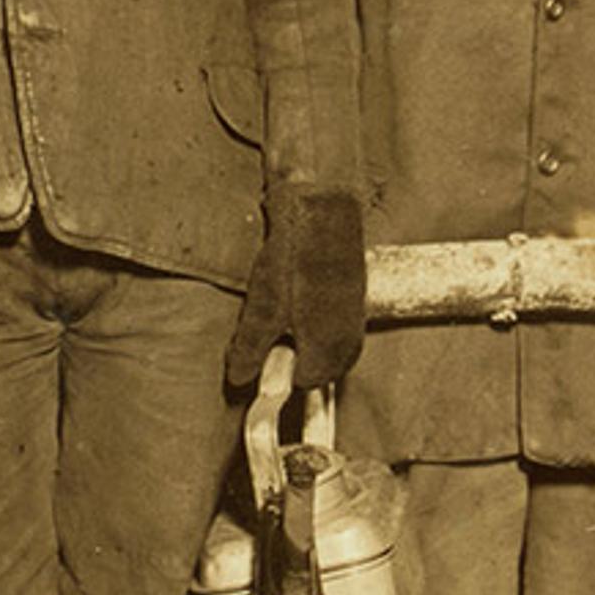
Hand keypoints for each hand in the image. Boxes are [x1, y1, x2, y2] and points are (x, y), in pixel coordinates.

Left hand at [226, 184, 368, 396]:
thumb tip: (238, 379)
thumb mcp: (263, 309)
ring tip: (286, 303)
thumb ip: (250, 350)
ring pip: (325, 347)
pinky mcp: (356, 300)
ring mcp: (356, 321)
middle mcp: (348, 343)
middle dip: (293, 354)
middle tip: (272, 324)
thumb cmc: (293, 261)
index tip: (262, 348)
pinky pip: (334, 327)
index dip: (278, 367)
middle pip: (317, 367)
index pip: (301, 382)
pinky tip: (300, 293)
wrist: (323, 212)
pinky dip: (316, 320)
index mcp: (327, 352)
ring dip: (304, 336)